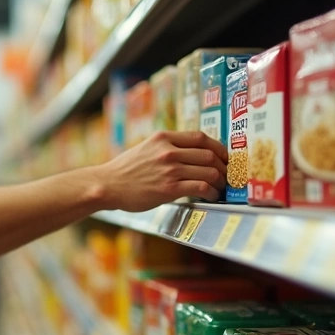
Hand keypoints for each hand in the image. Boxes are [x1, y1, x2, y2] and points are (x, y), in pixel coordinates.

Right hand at [95, 131, 227, 211]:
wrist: (108, 185)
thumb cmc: (126, 170)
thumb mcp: (146, 148)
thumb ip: (166, 147)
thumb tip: (190, 153)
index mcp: (164, 138)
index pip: (201, 137)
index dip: (219, 147)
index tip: (224, 157)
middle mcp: (169, 151)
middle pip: (209, 154)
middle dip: (223, 167)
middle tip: (226, 175)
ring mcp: (170, 169)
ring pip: (209, 171)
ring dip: (220, 181)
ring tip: (220, 188)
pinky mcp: (169, 188)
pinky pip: (201, 187)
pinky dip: (212, 192)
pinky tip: (212, 196)